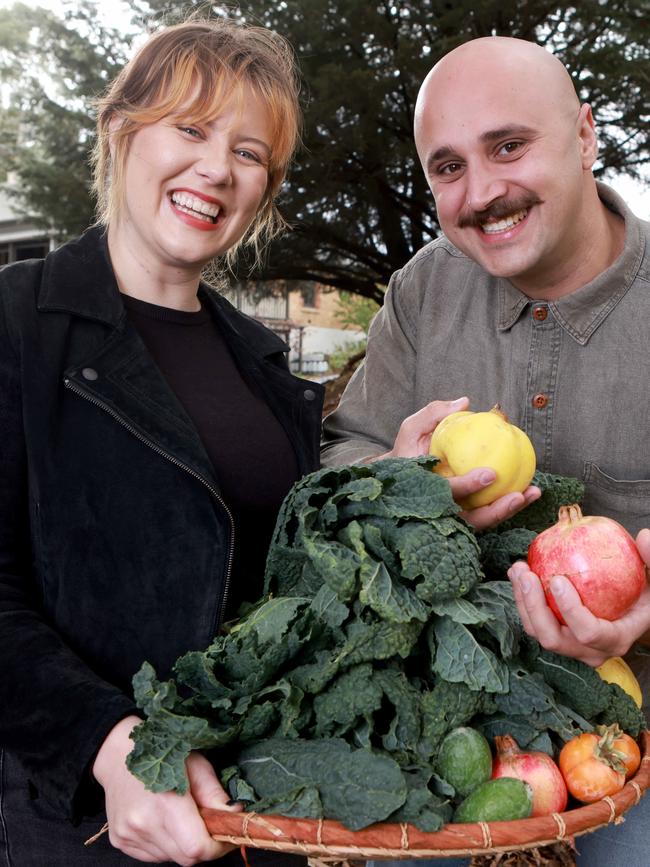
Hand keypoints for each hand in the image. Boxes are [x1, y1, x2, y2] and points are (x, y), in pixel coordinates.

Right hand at [93, 716, 239, 863]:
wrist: (118, 753)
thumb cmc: (162, 751)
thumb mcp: (196, 763)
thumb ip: (215, 794)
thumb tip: (236, 816)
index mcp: (166, 803)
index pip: (196, 848)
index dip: (217, 847)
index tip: (228, 834)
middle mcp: (144, 824)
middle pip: (185, 858)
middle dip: (204, 846)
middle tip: (210, 825)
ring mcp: (129, 835)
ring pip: (170, 858)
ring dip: (183, 845)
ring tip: (183, 817)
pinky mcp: (121, 841)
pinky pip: (153, 855)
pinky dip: (166, 845)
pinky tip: (164, 822)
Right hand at [376, 396, 540, 529]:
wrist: (402, 476)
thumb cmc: (408, 449)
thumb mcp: (412, 428)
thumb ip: (433, 414)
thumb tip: (465, 403)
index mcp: (424, 491)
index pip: (447, 492)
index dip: (467, 486)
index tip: (490, 473)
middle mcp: (440, 510)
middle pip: (470, 519)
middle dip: (496, 511)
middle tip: (518, 496)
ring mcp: (455, 518)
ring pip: (484, 521)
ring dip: (510, 510)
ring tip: (533, 492)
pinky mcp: (468, 516)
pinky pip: (491, 511)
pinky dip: (510, 504)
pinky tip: (531, 489)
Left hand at [508, 528, 649, 665]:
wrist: (635, 609)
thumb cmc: (645, 594)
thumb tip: (644, 537)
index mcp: (616, 638)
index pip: (589, 633)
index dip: (571, 611)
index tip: (558, 579)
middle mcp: (591, 650)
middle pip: (554, 639)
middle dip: (534, 608)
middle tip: (527, 574)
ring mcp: (572, 647)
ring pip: (538, 631)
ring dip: (522, 601)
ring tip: (518, 569)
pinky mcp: (559, 635)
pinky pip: (535, 622)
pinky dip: (523, 598)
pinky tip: (520, 572)